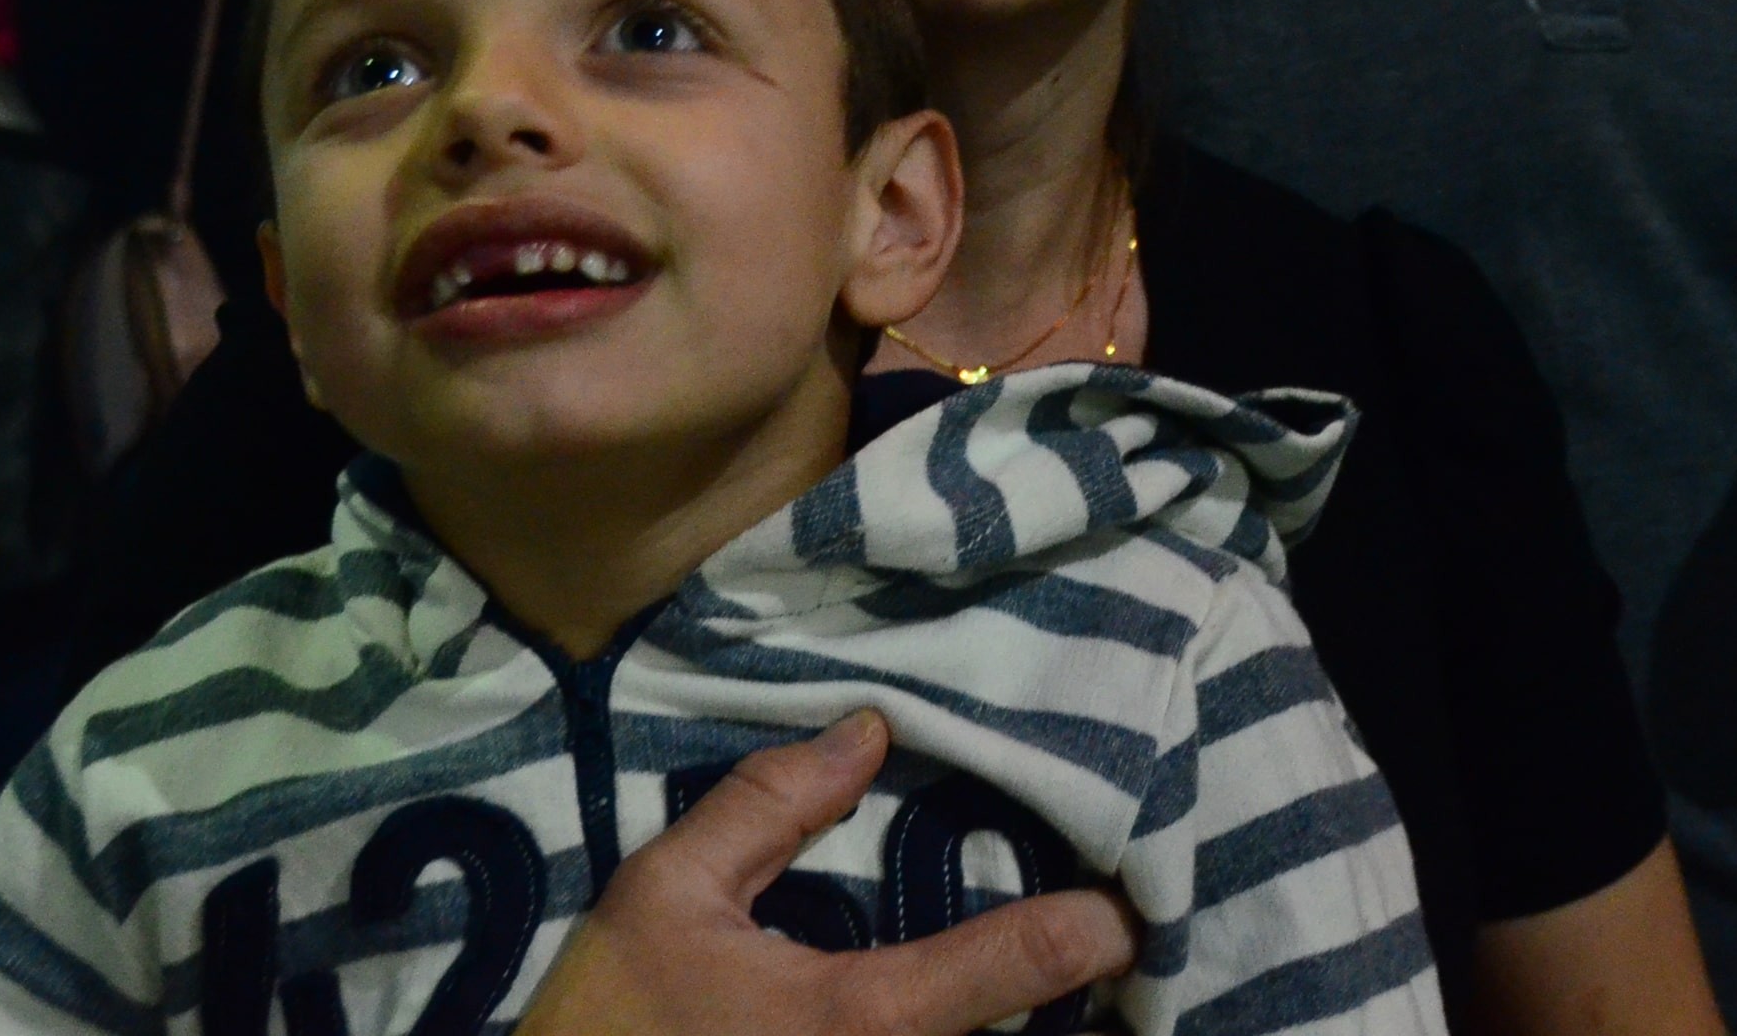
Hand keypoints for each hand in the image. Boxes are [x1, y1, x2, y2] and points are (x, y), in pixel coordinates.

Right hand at [516, 712, 1134, 1035]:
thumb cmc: (607, 1029)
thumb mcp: (664, 896)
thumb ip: (766, 809)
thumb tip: (866, 731)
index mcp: (856, 1020)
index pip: (1004, 968)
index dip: (1084, 936)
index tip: (1129, 912)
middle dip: (1060, 1002)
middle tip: (1102, 951)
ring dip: (1005, 1030)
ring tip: (1053, 989)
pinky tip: (968, 1017)